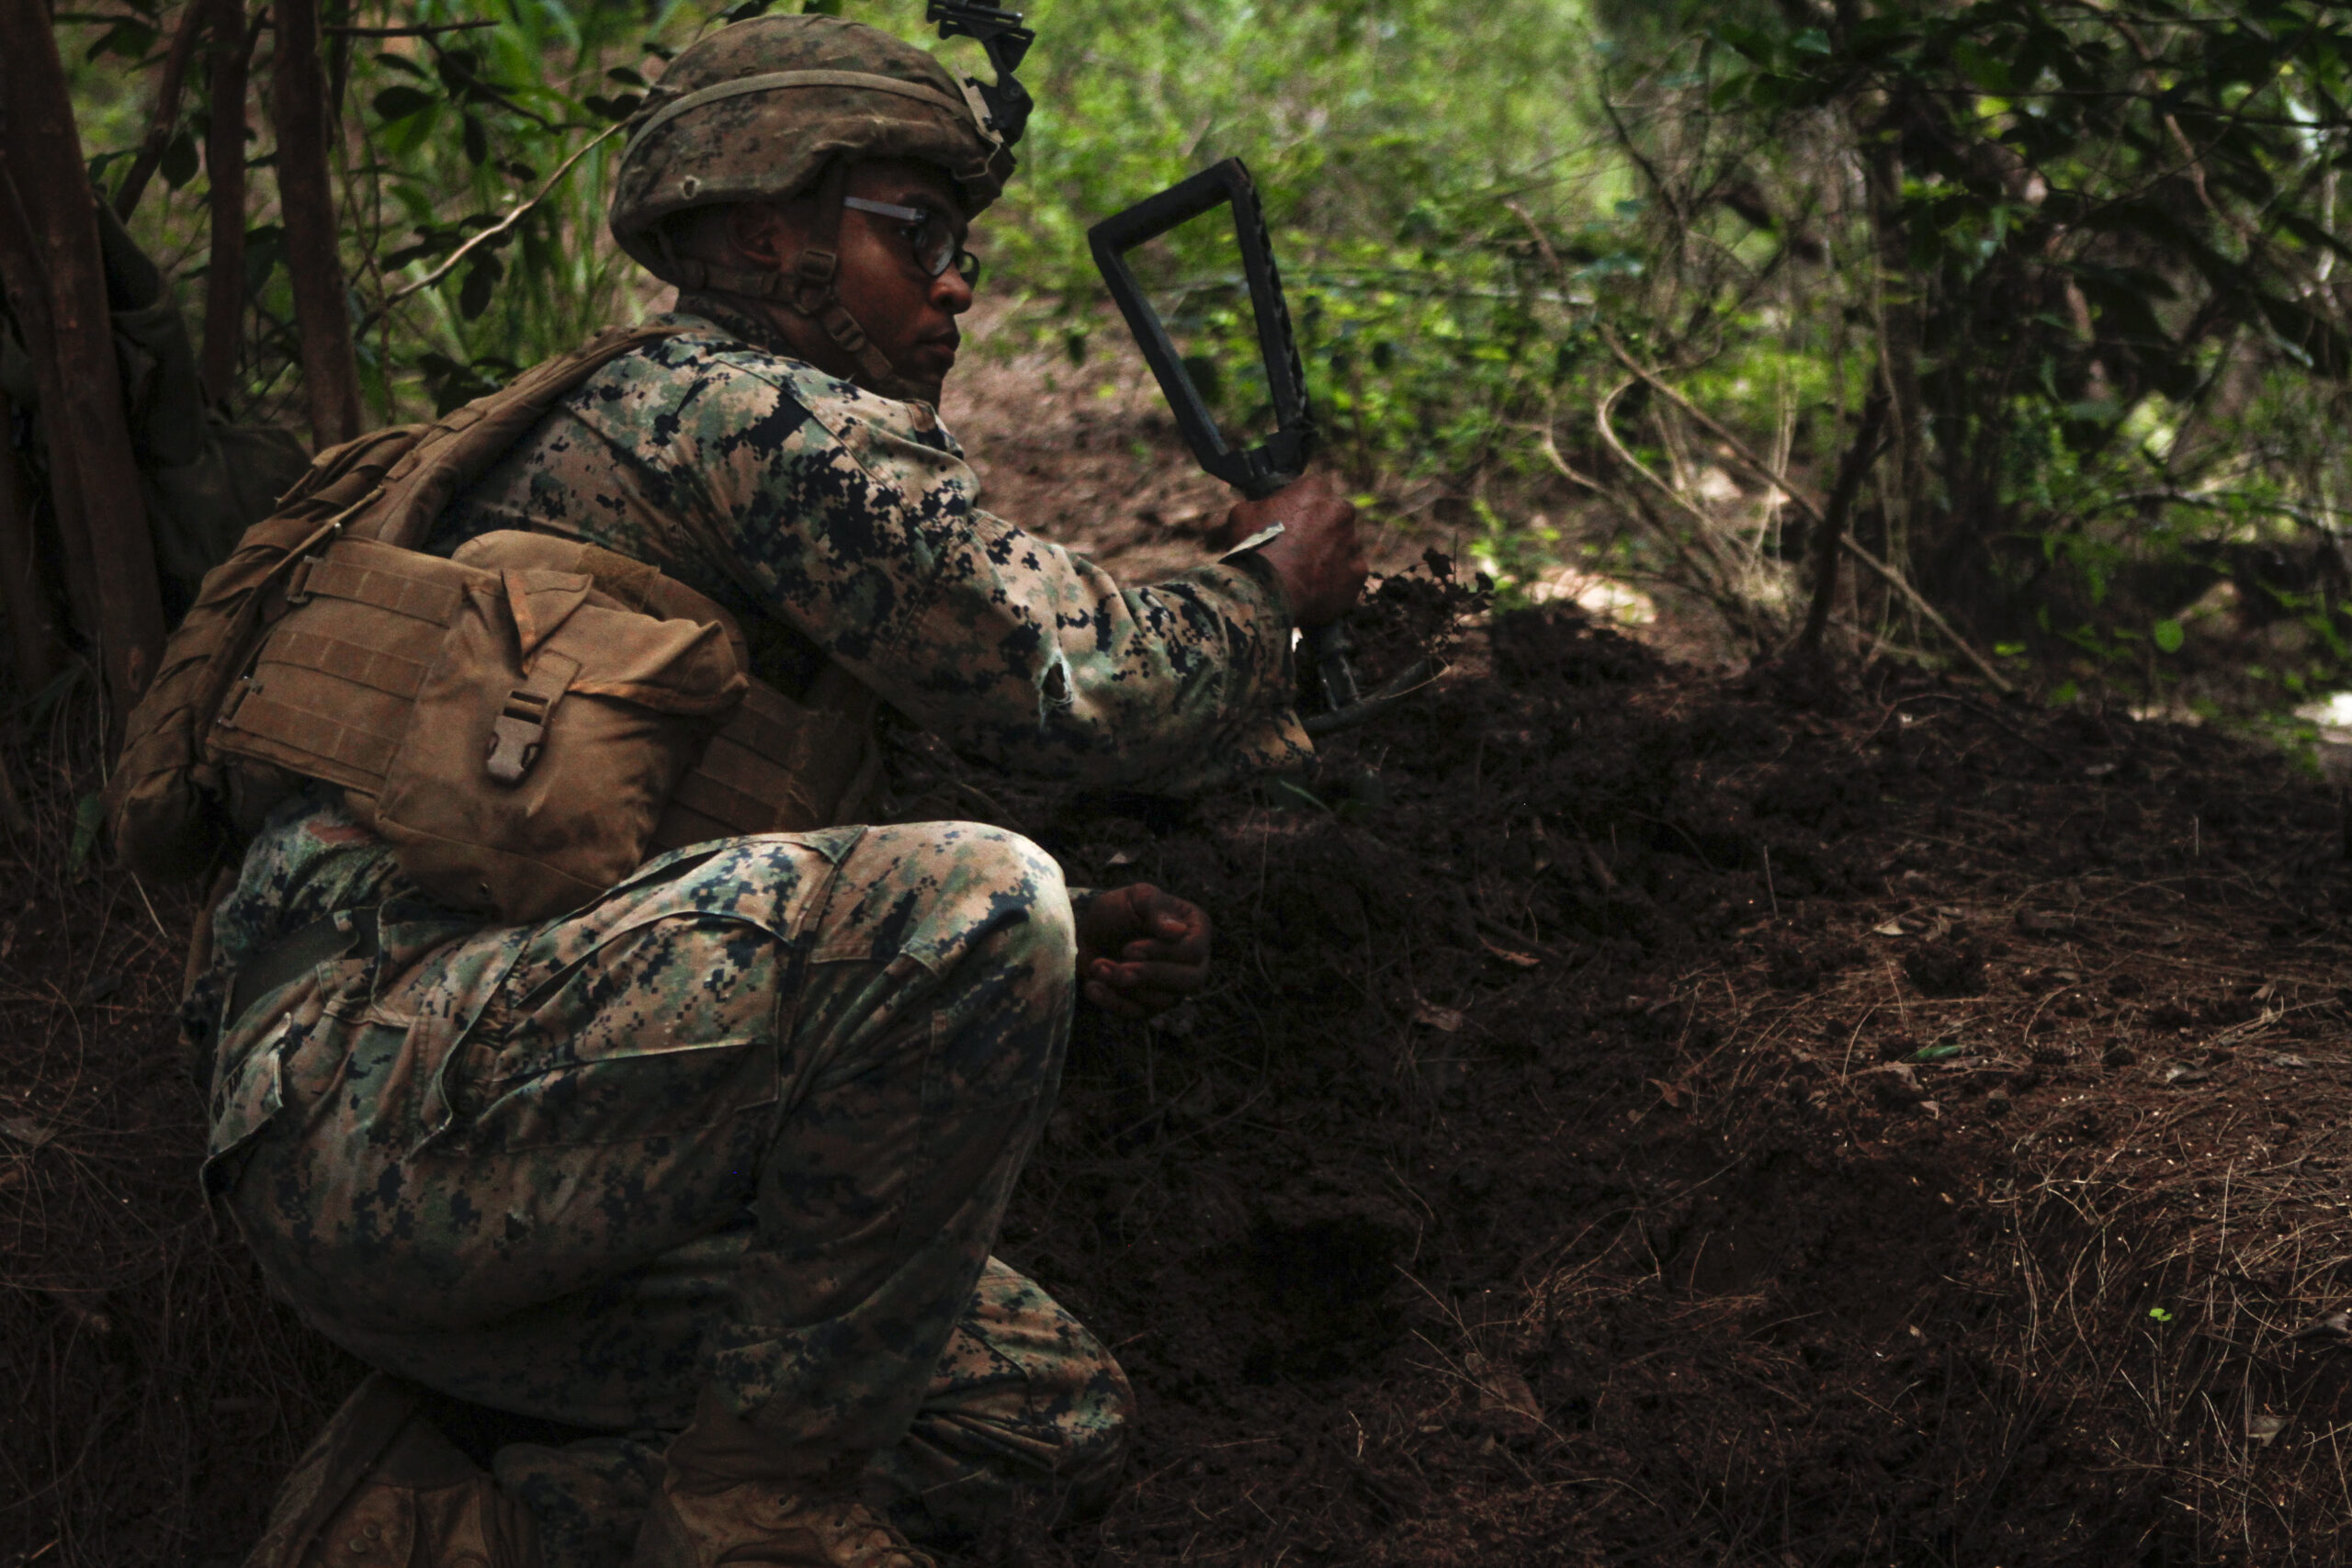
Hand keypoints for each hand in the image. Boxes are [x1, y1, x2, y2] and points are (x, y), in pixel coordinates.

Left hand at [1074, 884, 1211, 1019]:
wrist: (1093, 931)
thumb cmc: (1120, 909)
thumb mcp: (1135, 898)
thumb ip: (1155, 908)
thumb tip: (1178, 931)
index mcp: (1196, 929)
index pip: (1194, 951)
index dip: (1162, 953)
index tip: (1128, 949)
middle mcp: (1193, 961)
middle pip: (1191, 981)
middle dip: (1150, 976)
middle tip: (1119, 969)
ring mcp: (1174, 986)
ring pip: (1163, 1000)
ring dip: (1125, 985)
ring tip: (1098, 966)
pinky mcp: (1151, 1004)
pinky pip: (1140, 1013)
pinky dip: (1113, 1001)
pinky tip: (1094, 986)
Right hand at [1212, 473, 1366, 628]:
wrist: (1265, 594)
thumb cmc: (1251, 549)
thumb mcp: (1243, 513)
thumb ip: (1263, 505)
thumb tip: (1264, 508)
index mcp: (1314, 488)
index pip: (1310, 491)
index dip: (1296, 508)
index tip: (1286, 523)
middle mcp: (1341, 510)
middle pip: (1332, 517)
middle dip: (1318, 531)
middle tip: (1295, 550)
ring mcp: (1353, 543)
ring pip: (1342, 547)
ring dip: (1328, 556)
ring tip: (1303, 574)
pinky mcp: (1358, 573)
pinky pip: (1347, 575)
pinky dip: (1334, 581)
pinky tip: (1313, 590)